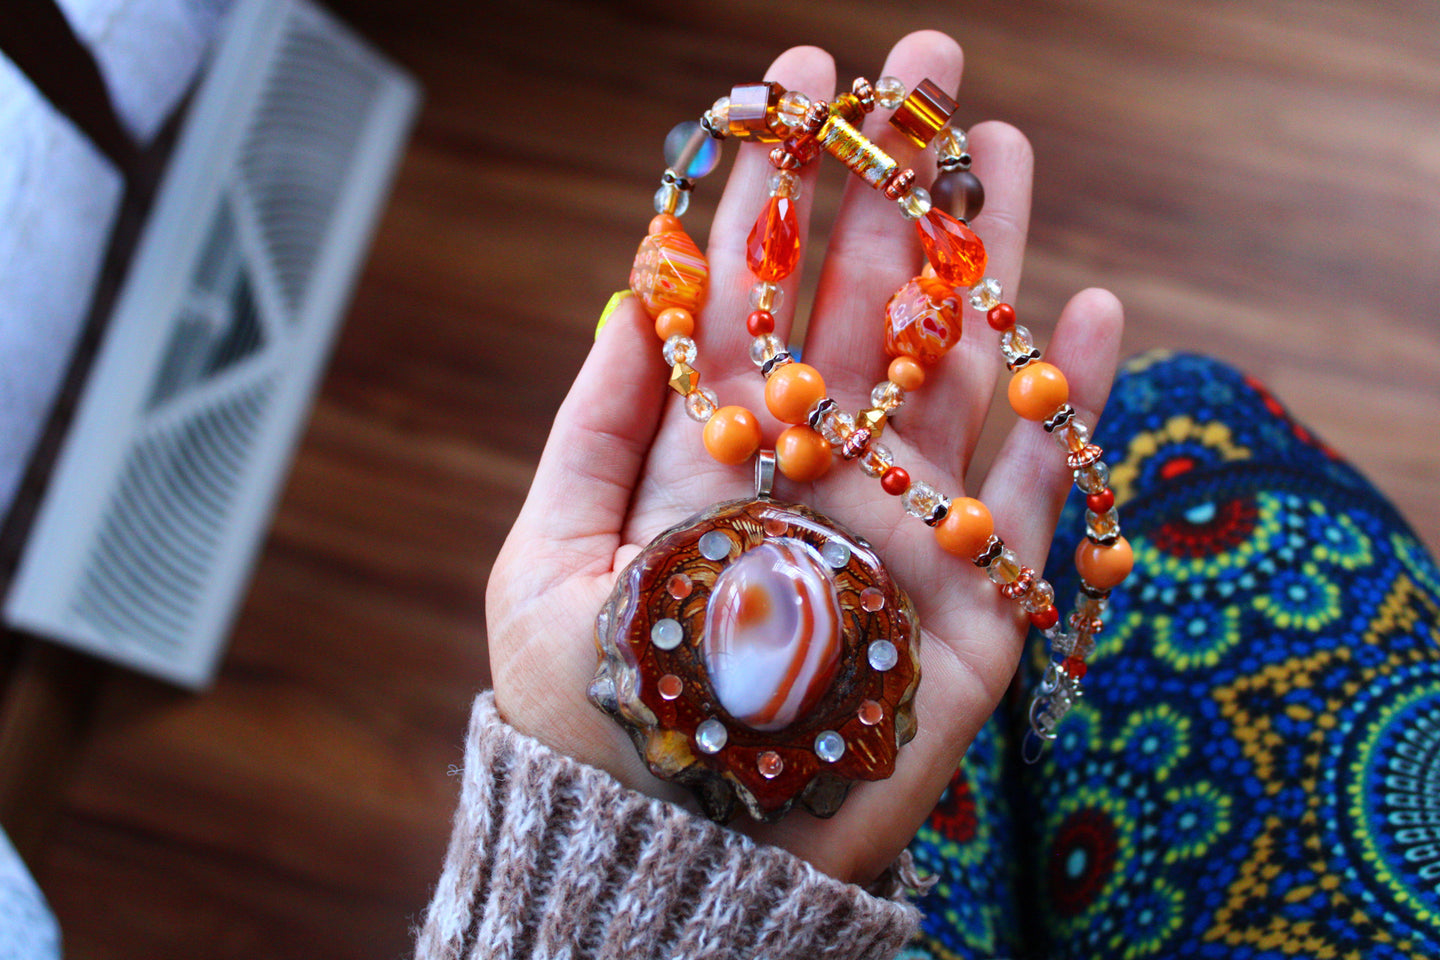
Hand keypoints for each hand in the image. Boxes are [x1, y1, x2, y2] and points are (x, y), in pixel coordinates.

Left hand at [485, 31, 1122, 884]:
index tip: (790, 86)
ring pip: (952, 375)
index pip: (754, 300)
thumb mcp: (545, 562)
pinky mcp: (976, 611)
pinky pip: (1035, 497)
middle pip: (863, 314)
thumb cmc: (589, 719)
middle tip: (919, 71)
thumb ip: (590, 429)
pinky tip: (1086, 307)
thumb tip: (626, 290)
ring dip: (982, 263)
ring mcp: (902, 535)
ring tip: (1003, 150)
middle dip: (889, 192)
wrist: (667, 861)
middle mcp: (815, 477)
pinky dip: (1063, 407)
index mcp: (716, 456)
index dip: (772, 192)